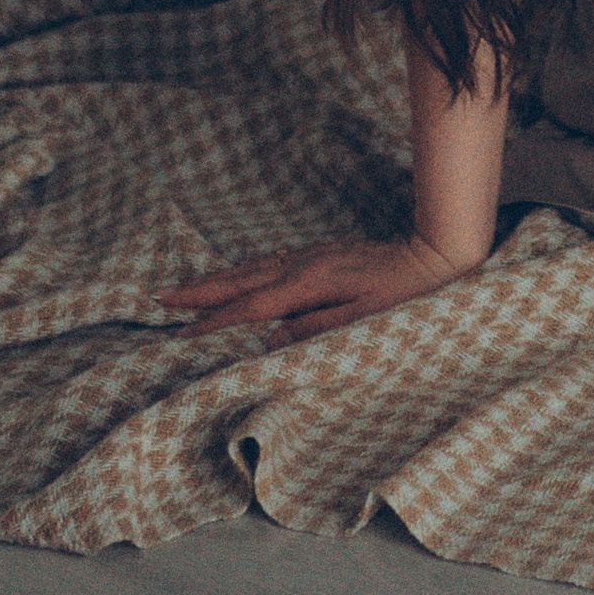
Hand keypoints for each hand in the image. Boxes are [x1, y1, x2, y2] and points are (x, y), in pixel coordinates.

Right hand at [157, 231, 474, 346]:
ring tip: (183, 288)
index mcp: (309, 284)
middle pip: (240, 280)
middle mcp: (303, 265)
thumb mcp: (363, 320)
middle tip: (158, 296)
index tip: (179, 335)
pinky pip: (267, 264)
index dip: (213, 322)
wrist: (436, 254)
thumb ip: (316, 328)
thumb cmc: (404, 295)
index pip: (250, 308)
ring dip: (215, 279)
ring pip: (251, 269)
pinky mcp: (319, 255)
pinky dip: (241, 272)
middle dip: (198, 291)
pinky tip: (236, 277)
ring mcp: (310, 256)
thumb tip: (270, 341)